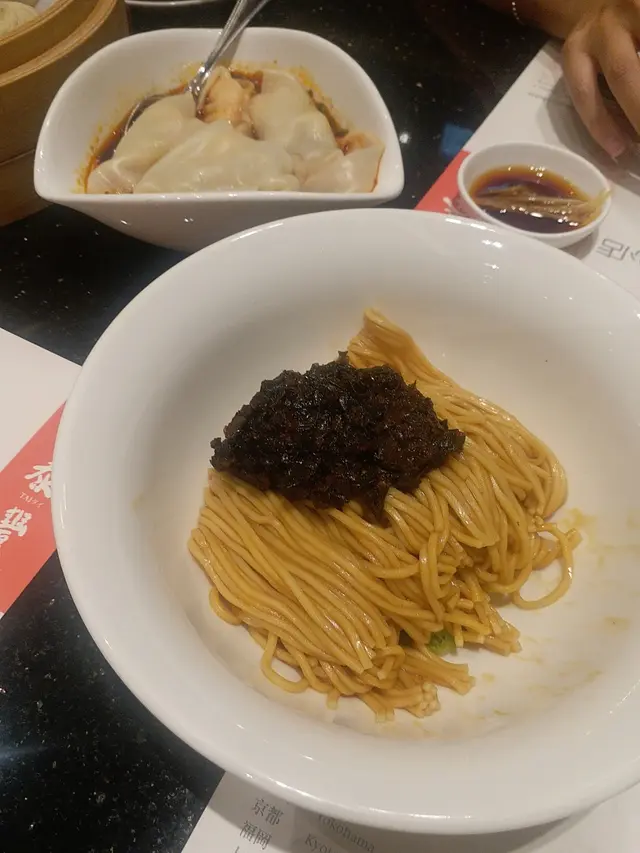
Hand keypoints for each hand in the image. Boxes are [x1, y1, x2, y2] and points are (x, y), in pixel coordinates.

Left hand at [562, 0, 639, 157]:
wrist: (613, 0)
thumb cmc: (606, 41)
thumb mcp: (592, 63)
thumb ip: (603, 95)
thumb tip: (627, 142)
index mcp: (576, 49)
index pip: (583, 91)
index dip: (600, 124)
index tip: (619, 151)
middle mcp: (601, 27)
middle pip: (621, 72)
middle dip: (638, 109)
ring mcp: (629, 8)